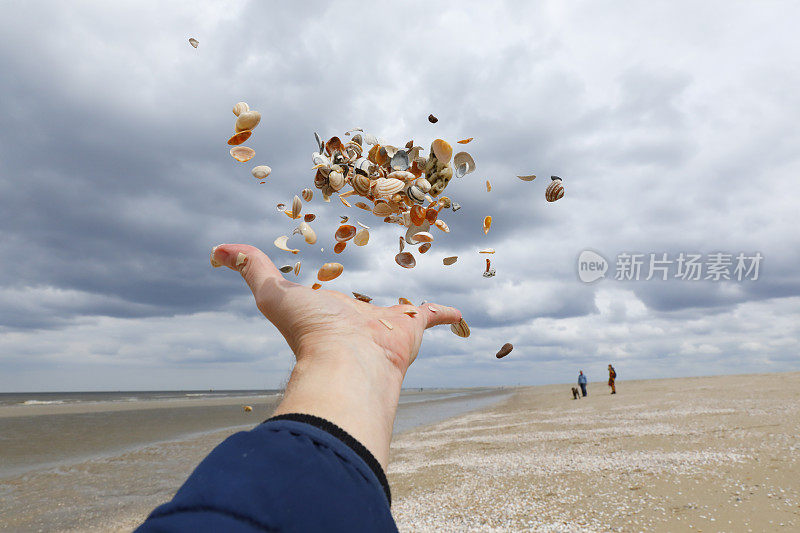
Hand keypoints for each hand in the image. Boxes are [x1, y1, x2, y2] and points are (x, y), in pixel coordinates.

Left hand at [211, 244, 460, 374]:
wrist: (349, 360)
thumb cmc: (310, 330)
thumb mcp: (272, 293)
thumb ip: (251, 268)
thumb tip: (216, 250)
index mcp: (329, 313)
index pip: (329, 300)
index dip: (329, 293)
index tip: (330, 288)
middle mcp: (359, 321)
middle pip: (367, 310)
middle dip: (371, 307)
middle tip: (374, 300)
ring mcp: (388, 326)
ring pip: (402, 314)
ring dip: (409, 311)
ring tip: (414, 307)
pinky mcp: (413, 326)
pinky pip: (433, 317)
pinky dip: (445, 315)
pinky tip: (457, 313)